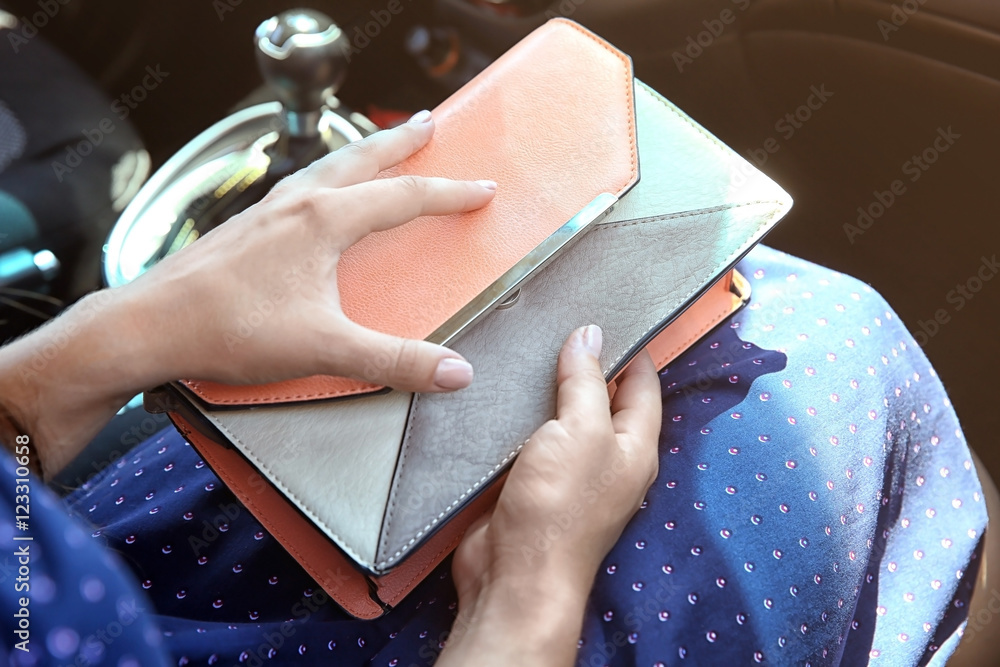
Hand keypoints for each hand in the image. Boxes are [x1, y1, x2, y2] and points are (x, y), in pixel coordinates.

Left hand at [0, 112, 496, 475]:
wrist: (150, 326)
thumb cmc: (230, 329)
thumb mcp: (325, 348)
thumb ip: (394, 360)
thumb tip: (455, 372)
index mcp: (324, 220)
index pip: (403, 196)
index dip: (449, 193)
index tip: (481, 190)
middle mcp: (297, 204)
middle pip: (362, 159)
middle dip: (401, 142)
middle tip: (428, 124)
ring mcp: (267, 211)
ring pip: (326, 167)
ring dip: (362, 154)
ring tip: (378, 149)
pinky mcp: (246, 228)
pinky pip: (298, 187)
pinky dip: (324, 177)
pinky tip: (316, 196)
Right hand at [436, 325, 661, 666]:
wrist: (514, 575)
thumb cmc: (559, 506)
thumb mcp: (581, 431)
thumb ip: (587, 383)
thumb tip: (590, 336)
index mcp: (634, 446)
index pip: (642, 386)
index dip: (629, 349)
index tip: (605, 314)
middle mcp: (606, 459)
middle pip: (601, 399)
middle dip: (582, 364)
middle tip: (556, 324)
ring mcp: (567, 472)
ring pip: (561, 418)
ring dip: (545, 390)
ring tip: (523, 349)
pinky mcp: (529, 482)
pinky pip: (529, 439)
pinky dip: (517, 417)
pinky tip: (498, 394)